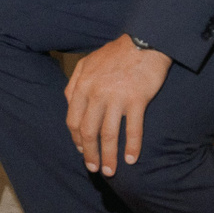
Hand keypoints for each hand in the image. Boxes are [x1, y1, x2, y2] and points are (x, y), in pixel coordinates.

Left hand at [65, 36, 170, 175]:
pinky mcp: (137, 100)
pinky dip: (132, 146)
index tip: (82, 150)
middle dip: (89, 153)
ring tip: (110, 171)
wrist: (144, 41)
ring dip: (109, 156)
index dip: (76, 139)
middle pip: (88, 131)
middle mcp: (96, 94)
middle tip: (94, 168)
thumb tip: (69, 102)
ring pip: (108, 134)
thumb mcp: (88, 62)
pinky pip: (133, 129)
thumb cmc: (116, 53)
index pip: (73, 120)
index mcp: (82, 85)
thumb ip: (75, 82)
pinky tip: (131, 159)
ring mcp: (117, 98)